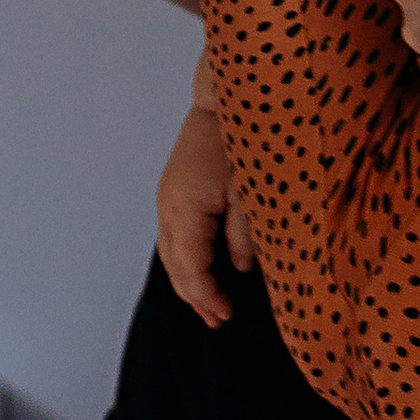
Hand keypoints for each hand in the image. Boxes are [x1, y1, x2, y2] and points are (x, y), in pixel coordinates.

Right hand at [155, 78, 254, 326]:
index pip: (192, 269)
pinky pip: (172, 236)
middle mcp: (169, 207)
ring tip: (207, 304)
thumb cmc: (240, 141)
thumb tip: (240, 270)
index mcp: (188, 210)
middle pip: (175, 266)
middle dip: (195, 296)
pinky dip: (183, 259)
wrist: (223, 99)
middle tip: (217, 320)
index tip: (227, 315)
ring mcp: (167, 198)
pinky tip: (200, 268)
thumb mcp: (252, 194)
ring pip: (169, 253)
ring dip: (187, 280)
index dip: (208, 296)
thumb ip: (244, 236)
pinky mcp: (172, 190)